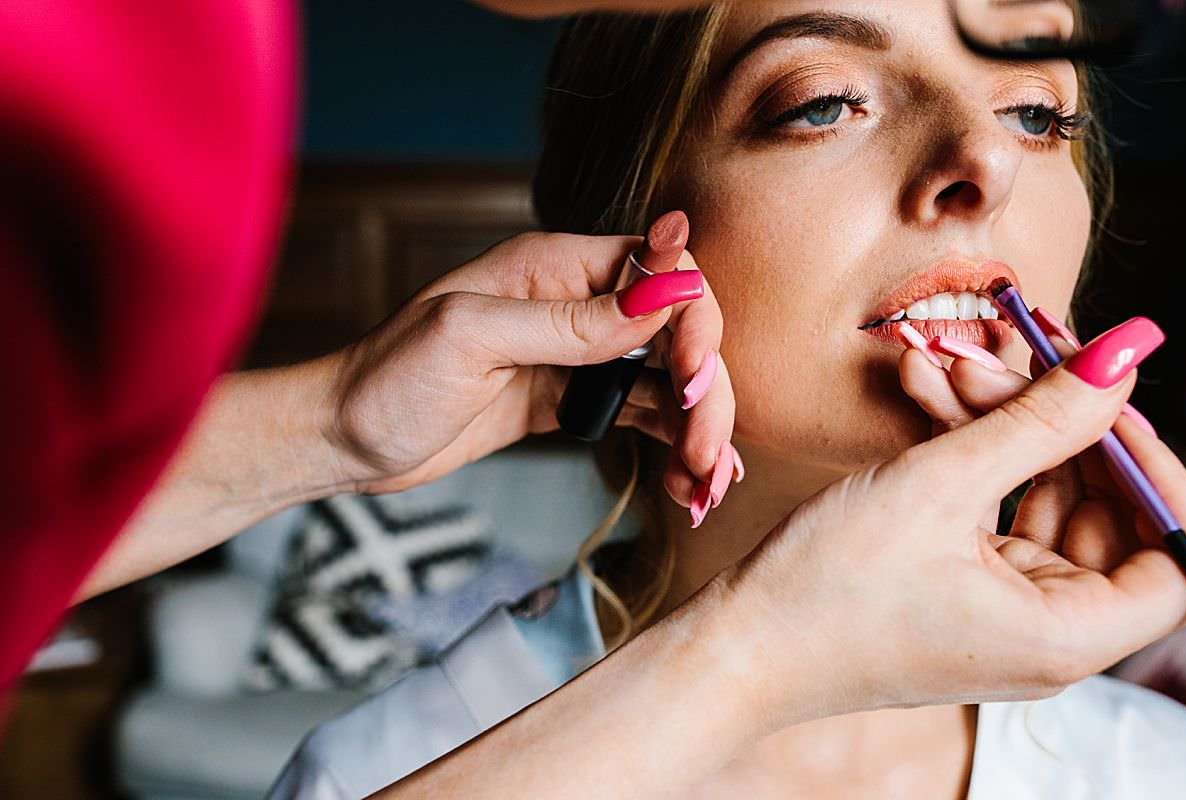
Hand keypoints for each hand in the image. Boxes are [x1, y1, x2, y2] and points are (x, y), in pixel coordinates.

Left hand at [324, 213, 736, 509]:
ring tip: (707, 485)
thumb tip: (665, 292)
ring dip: (696, 428)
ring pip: (664, 380)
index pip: (657, 270)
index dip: (691, 319)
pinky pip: (636, 415)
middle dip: (705, 391)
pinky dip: (667, 445)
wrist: (342, 440)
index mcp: (552, 267)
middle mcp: (572, 303)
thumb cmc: (385, 379)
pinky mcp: (567, 401)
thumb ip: (571, 321)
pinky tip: (687, 482)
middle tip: (709, 453)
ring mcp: (573, 355)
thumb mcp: (472, 339)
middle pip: (674, 331)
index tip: (692, 379)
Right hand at [718, 318, 1185, 731]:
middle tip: (1002, 360)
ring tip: (942, 368)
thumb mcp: (938, 485)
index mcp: (1068, 634)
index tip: (1103, 401)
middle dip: (1059, 426)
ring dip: (1004, 427)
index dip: (1153, 469)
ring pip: (1047, 500)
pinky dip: (973, 455)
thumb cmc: (827, 589)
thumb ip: (1041, 418)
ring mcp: (1008, 612)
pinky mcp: (966, 591)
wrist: (740, 644)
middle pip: (1108, 513)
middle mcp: (1051, 632)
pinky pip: (998, 511)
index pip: (1180, 553)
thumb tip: (1123, 357)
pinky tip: (926, 397)